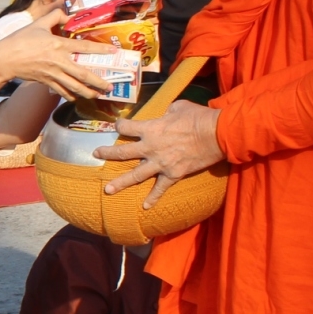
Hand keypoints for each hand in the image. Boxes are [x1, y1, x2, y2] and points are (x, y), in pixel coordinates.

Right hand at [0, 7, 111, 99]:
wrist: (5, 59)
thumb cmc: (21, 40)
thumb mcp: (38, 23)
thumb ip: (55, 17)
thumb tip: (67, 15)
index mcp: (59, 45)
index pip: (84, 48)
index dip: (100, 50)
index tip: (113, 52)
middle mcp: (59, 62)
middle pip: (83, 74)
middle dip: (98, 82)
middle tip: (109, 87)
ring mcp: (53, 74)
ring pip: (74, 86)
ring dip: (87, 92)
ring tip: (97, 95)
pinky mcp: (46, 81)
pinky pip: (61, 90)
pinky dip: (70, 95)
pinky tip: (76, 97)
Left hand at [95, 100, 226, 205]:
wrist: (217, 134)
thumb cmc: (198, 117)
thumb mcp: (179, 107)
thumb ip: (166, 112)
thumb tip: (165, 114)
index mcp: (150, 129)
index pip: (126, 127)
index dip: (120, 125)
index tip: (117, 125)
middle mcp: (150, 147)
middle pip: (123, 152)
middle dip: (107, 153)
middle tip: (96, 154)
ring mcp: (160, 163)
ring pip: (135, 175)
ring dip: (120, 182)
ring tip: (107, 190)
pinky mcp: (173, 174)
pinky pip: (160, 189)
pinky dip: (153, 198)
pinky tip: (145, 207)